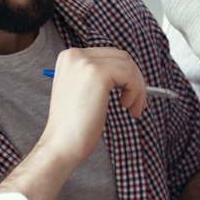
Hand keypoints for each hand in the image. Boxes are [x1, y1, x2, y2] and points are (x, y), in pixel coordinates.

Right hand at [37, 46, 148, 162]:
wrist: (62, 144)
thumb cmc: (74, 125)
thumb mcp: (85, 91)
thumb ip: (100, 77)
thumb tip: (130, 73)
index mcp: (69, 57)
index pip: (109, 55)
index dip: (125, 74)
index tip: (130, 95)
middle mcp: (75, 55)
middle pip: (121, 57)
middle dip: (135, 80)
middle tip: (137, 104)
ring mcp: (85, 62)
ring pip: (128, 65)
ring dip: (138, 88)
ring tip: (133, 109)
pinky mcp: (98, 73)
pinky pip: (130, 75)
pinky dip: (136, 91)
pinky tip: (128, 107)